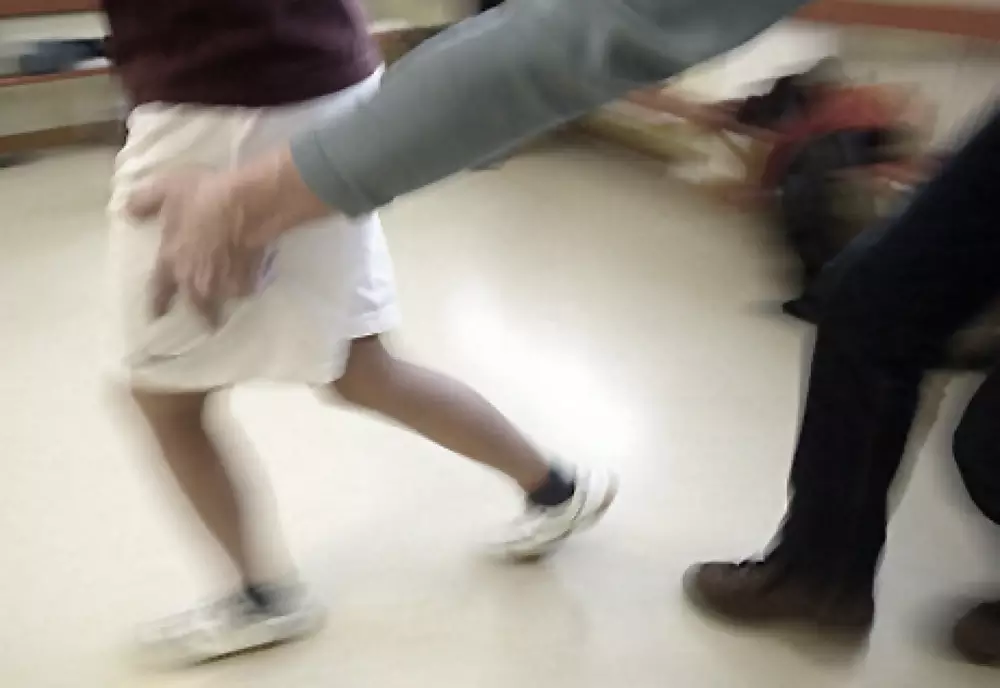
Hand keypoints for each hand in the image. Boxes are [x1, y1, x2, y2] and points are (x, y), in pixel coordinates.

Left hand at [128, 168, 263, 326]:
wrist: (247, 202)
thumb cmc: (201, 196)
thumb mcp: (166, 190)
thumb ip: (144, 203)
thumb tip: (126, 213)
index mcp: (171, 261)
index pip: (159, 290)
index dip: (157, 305)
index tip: (157, 318)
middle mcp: (196, 277)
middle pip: (197, 304)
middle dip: (201, 315)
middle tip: (207, 322)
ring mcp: (225, 278)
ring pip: (223, 298)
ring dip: (224, 303)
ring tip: (228, 304)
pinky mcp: (250, 273)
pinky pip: (245, 287)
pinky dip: (245, 287)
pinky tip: (248, 284)